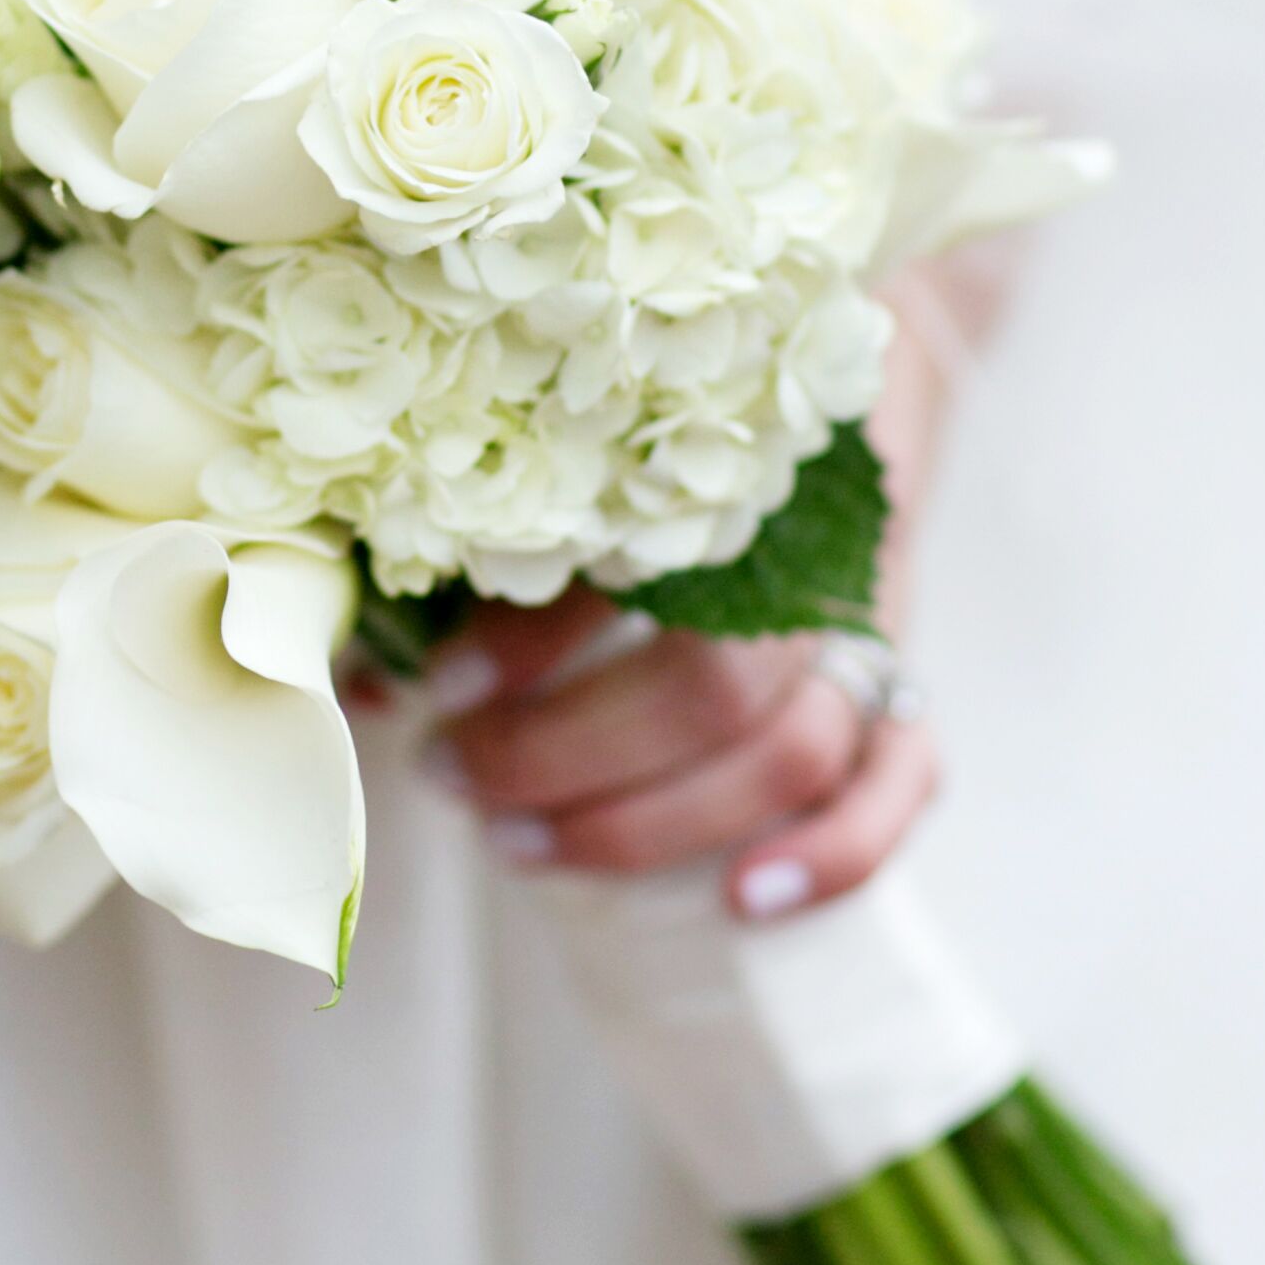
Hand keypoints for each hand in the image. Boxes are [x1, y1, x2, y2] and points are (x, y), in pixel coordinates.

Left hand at [413, 282, 974, 920]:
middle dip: (567, 757)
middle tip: (453, 776)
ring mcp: (863, 619)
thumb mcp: (570, 462)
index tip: (436, 684)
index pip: (623, 569)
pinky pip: (903, 775)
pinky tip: (742, 901)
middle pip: (706, 690)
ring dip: (654, 825)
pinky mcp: (901, 676)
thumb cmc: (670, 425)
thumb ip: (474, 557)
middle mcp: (799, 548)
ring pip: (792, 750)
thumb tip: (362, 682)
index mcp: (715, 472)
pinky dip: (836, 849)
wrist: (859, 363)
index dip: (524, 644)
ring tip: (522, 847)